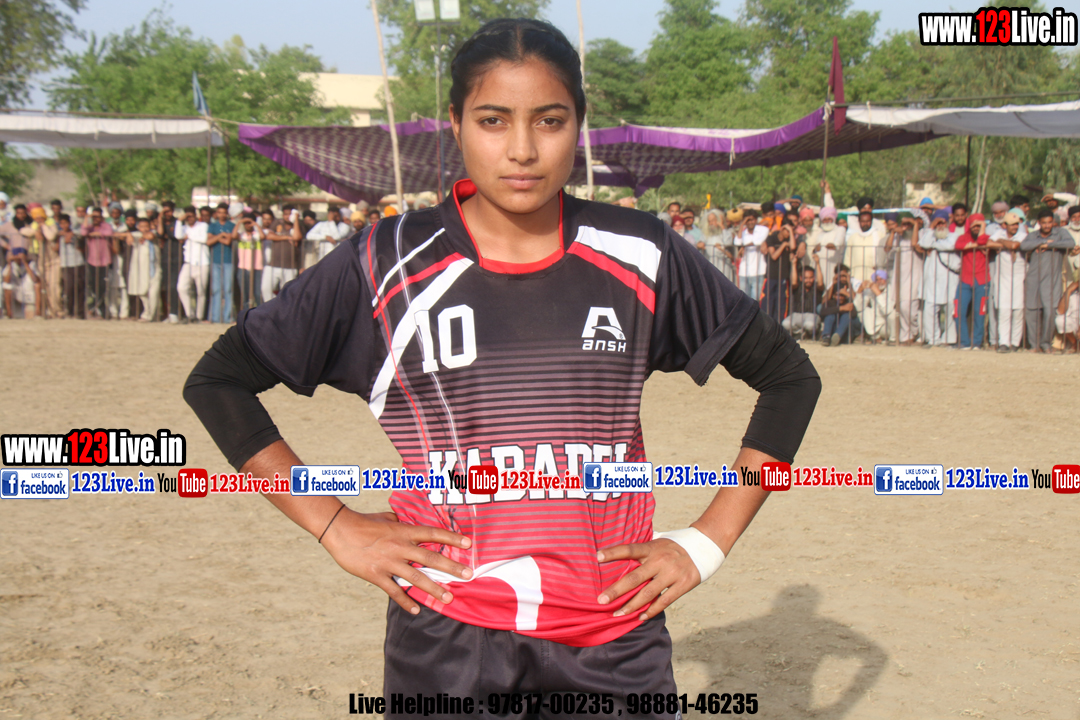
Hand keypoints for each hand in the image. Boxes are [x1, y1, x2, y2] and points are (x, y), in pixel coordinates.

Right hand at [320, 508, 472, 614]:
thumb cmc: (363, 522)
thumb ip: (400, 524)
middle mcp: (400, 546)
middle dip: (451, 567)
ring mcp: (389, 562)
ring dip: (434, 589)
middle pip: (431, 557)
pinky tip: (415, 609)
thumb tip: (407, 524)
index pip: (433, 534)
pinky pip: (394, 591)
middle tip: (468, 576)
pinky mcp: (376, 575)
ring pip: (416, 577)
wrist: (339, 530)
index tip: (469, 544)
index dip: (452, 538)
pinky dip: (405, 601)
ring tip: (448, 598)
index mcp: (404, 531)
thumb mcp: (386, 519)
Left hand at [595, 539, 699, 620]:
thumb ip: (641, 550)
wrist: (703, 547)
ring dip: (631, 606)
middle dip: (616, 590)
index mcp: (651, 548)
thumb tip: (617, 554)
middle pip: (634, 577)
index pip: (629, 549)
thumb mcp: (657, 542)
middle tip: (601, 600)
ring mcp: (672, 573)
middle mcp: (660, 560)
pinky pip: (664, 601)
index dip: (613, 553)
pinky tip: (640, 617)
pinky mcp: (683, 585)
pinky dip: (651, 611)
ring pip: (647, 594)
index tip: (597, 557)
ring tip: (617, 614)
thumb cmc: (672, 547)